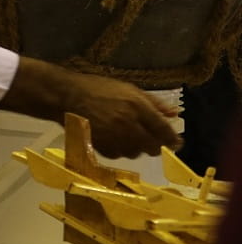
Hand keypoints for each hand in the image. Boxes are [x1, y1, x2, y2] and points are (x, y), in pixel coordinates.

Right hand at [61, 71, 180, 159]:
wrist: (66, 95)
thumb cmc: (99, 88)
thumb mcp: (129, 89)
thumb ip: (154, 103)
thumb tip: (175, 114)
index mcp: (137, 107)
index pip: (163, 131)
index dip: (173, 140)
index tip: (176, 143)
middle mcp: (128, 124)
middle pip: (152, 146)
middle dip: (155, 145)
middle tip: (151, 139)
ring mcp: (114, 137)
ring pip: (136, 153)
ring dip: (137, 148)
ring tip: (129, 137)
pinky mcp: (101, 146)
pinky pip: (118, 155)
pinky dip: (120, 150)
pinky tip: (115, 140)